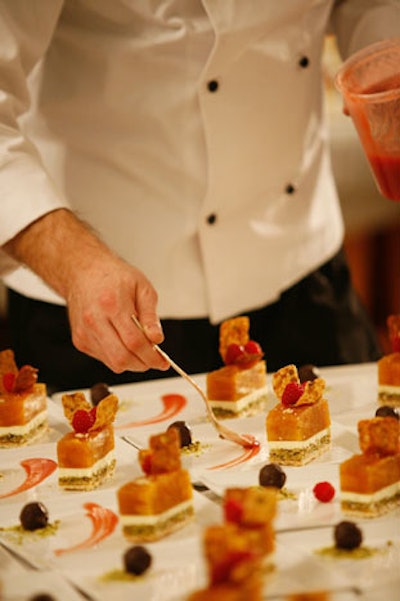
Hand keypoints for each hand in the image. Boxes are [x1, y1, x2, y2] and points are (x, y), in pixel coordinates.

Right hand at [3, 209, 169, 373]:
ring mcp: (84, 332)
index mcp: (112, 304)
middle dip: (143, 364)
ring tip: (141, 349)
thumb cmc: (113, 276)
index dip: (152, 356)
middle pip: (122, 358)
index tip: (163, 362)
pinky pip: (104, 359)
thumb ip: (150, 315)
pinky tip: (123, 342)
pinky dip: (119, 357)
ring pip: (113, 363)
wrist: (82, 272)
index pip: (135, 342)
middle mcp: (95, 320)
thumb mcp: (142, 287)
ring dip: (132, 362)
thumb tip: (157, 339)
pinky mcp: (79, 340)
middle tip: (155, 360)